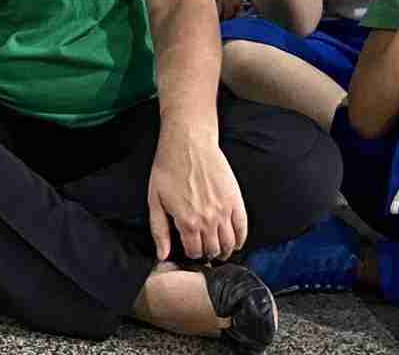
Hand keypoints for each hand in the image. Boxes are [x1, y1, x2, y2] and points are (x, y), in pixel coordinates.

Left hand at [147, 124, 247, 261]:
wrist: (188, 143)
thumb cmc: (168, 168)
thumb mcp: (155, 199)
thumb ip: (159, 230)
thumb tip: (162, 256)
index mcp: (187, 222)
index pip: (195, 252)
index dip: (192, 255)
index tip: (191, 251)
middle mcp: (208, 220)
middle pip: (213, 250)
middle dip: (208, 254)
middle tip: (204, 251)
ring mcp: (224, 211)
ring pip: (229, 243)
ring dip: (225, 251)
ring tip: (220, 250)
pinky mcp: (235, 200)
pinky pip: (243, 228)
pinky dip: (241, 239)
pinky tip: (236, 242)